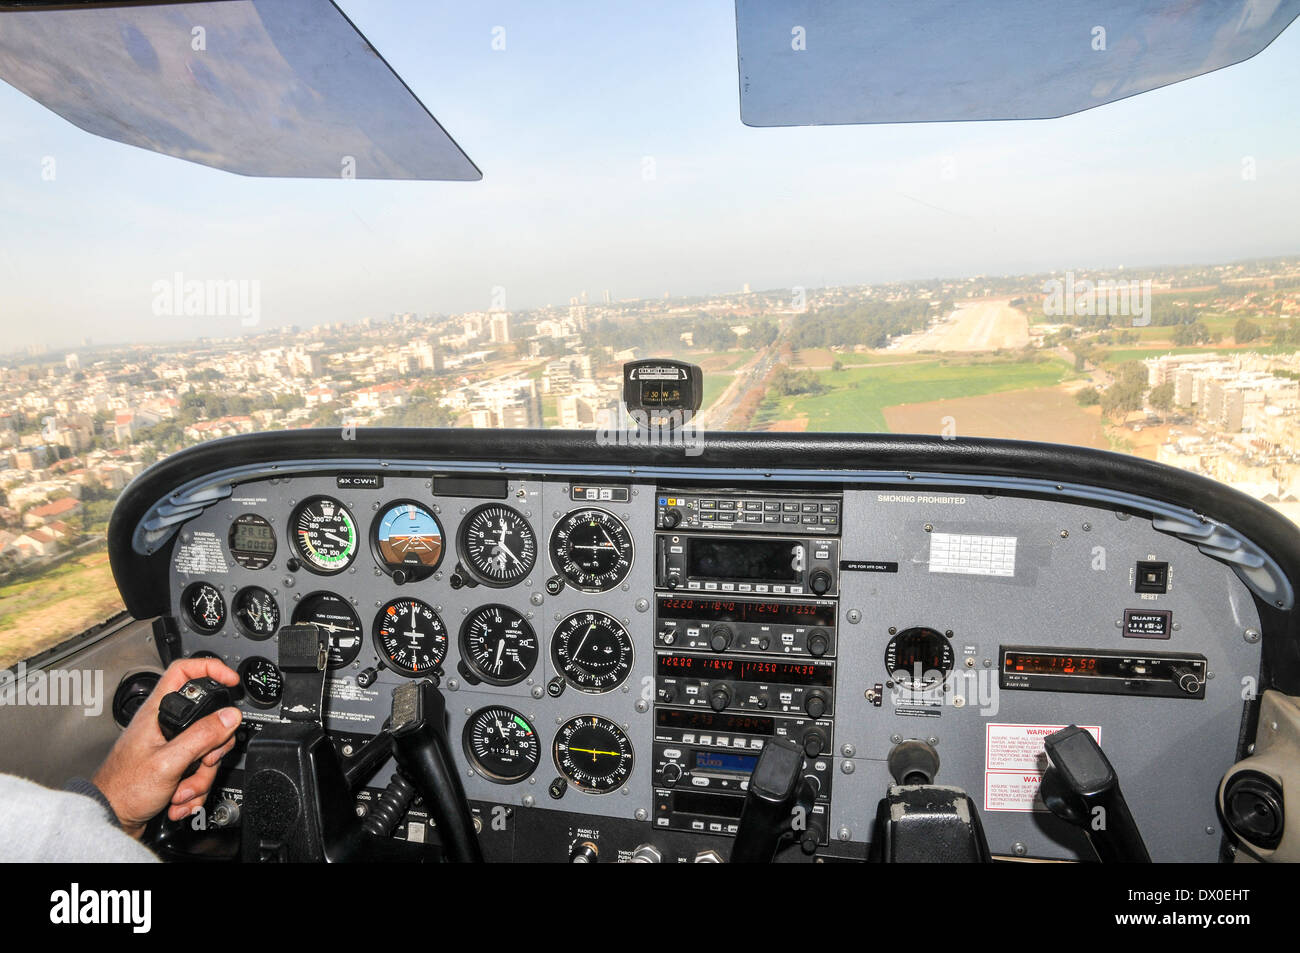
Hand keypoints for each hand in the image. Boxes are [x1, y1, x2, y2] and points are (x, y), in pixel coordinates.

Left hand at [92, 657, 242, 837]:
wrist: (110, 819)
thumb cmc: (123, 789)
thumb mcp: (168, 762)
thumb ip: (201, 736)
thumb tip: (230, 717)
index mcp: (157, 712)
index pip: (185, 672)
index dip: (211, 669)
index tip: (231, 682)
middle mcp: (165, 726)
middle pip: (208, 719)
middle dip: (212, 747)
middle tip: (203, 760)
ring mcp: (171, 747)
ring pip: (207, 749)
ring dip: (201, 776)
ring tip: (181, 789)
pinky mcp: (175, 767)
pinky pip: (200, 771)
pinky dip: (194, 788)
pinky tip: (178, 799)